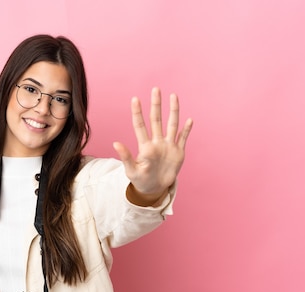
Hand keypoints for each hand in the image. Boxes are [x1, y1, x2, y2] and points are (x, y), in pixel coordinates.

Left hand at [113, 87, 192, 205]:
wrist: (154, 189)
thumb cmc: (140, 180)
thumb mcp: (131, 170)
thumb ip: (126, 156)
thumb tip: (115, 143)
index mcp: (145, 146)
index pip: (140, 126)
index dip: (137, 113)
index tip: (135, 99)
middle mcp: (157, 142)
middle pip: (156, 120)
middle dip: (156, 105)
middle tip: (155, 89)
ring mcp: (168, 146)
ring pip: (171, 124)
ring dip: (173, 111)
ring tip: (173, 96)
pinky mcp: (178, 153)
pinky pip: (183, 138)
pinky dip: (186, 130)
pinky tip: (189, 119)